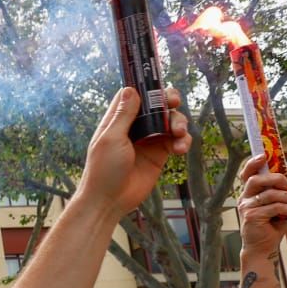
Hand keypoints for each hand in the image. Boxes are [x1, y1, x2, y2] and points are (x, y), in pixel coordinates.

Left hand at [73, 87, 190, 217]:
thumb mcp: (111, 139)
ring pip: (170, 121)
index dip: (147, 88)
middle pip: (157, 105)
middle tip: (174, 103)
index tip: (158, 86)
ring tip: (179, 134)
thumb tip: (130, 89)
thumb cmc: (103, 170)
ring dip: (179, 123)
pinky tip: (180, 149)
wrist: (109, 200)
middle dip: (169, 101)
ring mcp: (149, 140)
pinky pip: (177, 141)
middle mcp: (134, 127)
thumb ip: (123, 115)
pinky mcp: (160, 154)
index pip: (134, 95)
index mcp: (118, 120)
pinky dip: (183, 141)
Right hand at [236, 155, 286, 253]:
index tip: (264, 155)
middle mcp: (244, 198)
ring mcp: (246, 207)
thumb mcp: (280, 203)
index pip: (247, 174)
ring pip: (270, 194)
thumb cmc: (272, 225)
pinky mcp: (252, 217)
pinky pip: (275, 207)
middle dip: (277, 179)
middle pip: (257, 179)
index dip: (253, 163)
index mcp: (249, 193)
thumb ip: (283, 188)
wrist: (264, 248)